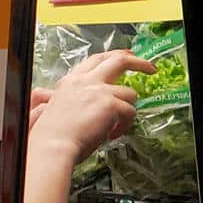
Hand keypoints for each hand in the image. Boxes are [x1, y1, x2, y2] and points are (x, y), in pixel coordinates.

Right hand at [27, 50, 151, 176]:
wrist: (52, 146)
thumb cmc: (51, 135)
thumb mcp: (52, 108)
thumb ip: (66, 100)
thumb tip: (77, 104)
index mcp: (71, 81)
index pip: (96, 60)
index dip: (113, 56)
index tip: (126, 56)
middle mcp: (85, 81)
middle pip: (118, 60)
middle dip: (139, 62)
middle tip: (150, 68)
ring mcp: (99, 91)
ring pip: (129, 93)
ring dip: (128, 110)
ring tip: (116, 125)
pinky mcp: (110, 104)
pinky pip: (130, 112)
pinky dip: (124, 125)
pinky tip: (112, 134)